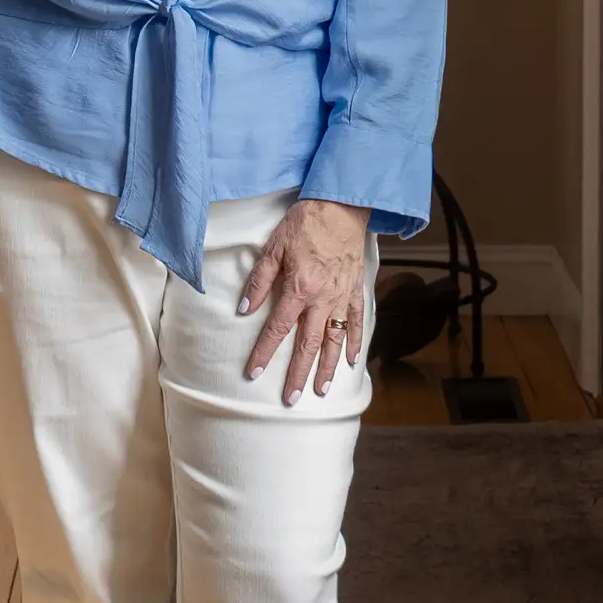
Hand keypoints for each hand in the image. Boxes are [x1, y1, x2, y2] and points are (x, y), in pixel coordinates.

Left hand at [238, 198, 369, 403]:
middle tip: (291, 398)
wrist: (341, 205)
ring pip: (335, 340)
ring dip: (327, 367)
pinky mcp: (356, 290)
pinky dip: (356, 342)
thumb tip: (245, 309)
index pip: (278, 328)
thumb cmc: (305, 223)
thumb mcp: (274, 247)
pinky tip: (351, 360)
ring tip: (321, 390)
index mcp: (299, 288)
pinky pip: (357, 322)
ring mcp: (343, 296)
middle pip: (309, 344)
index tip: (254, 373)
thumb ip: (260, 281)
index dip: (265, 352)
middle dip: (299, 373)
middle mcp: (323, 299)